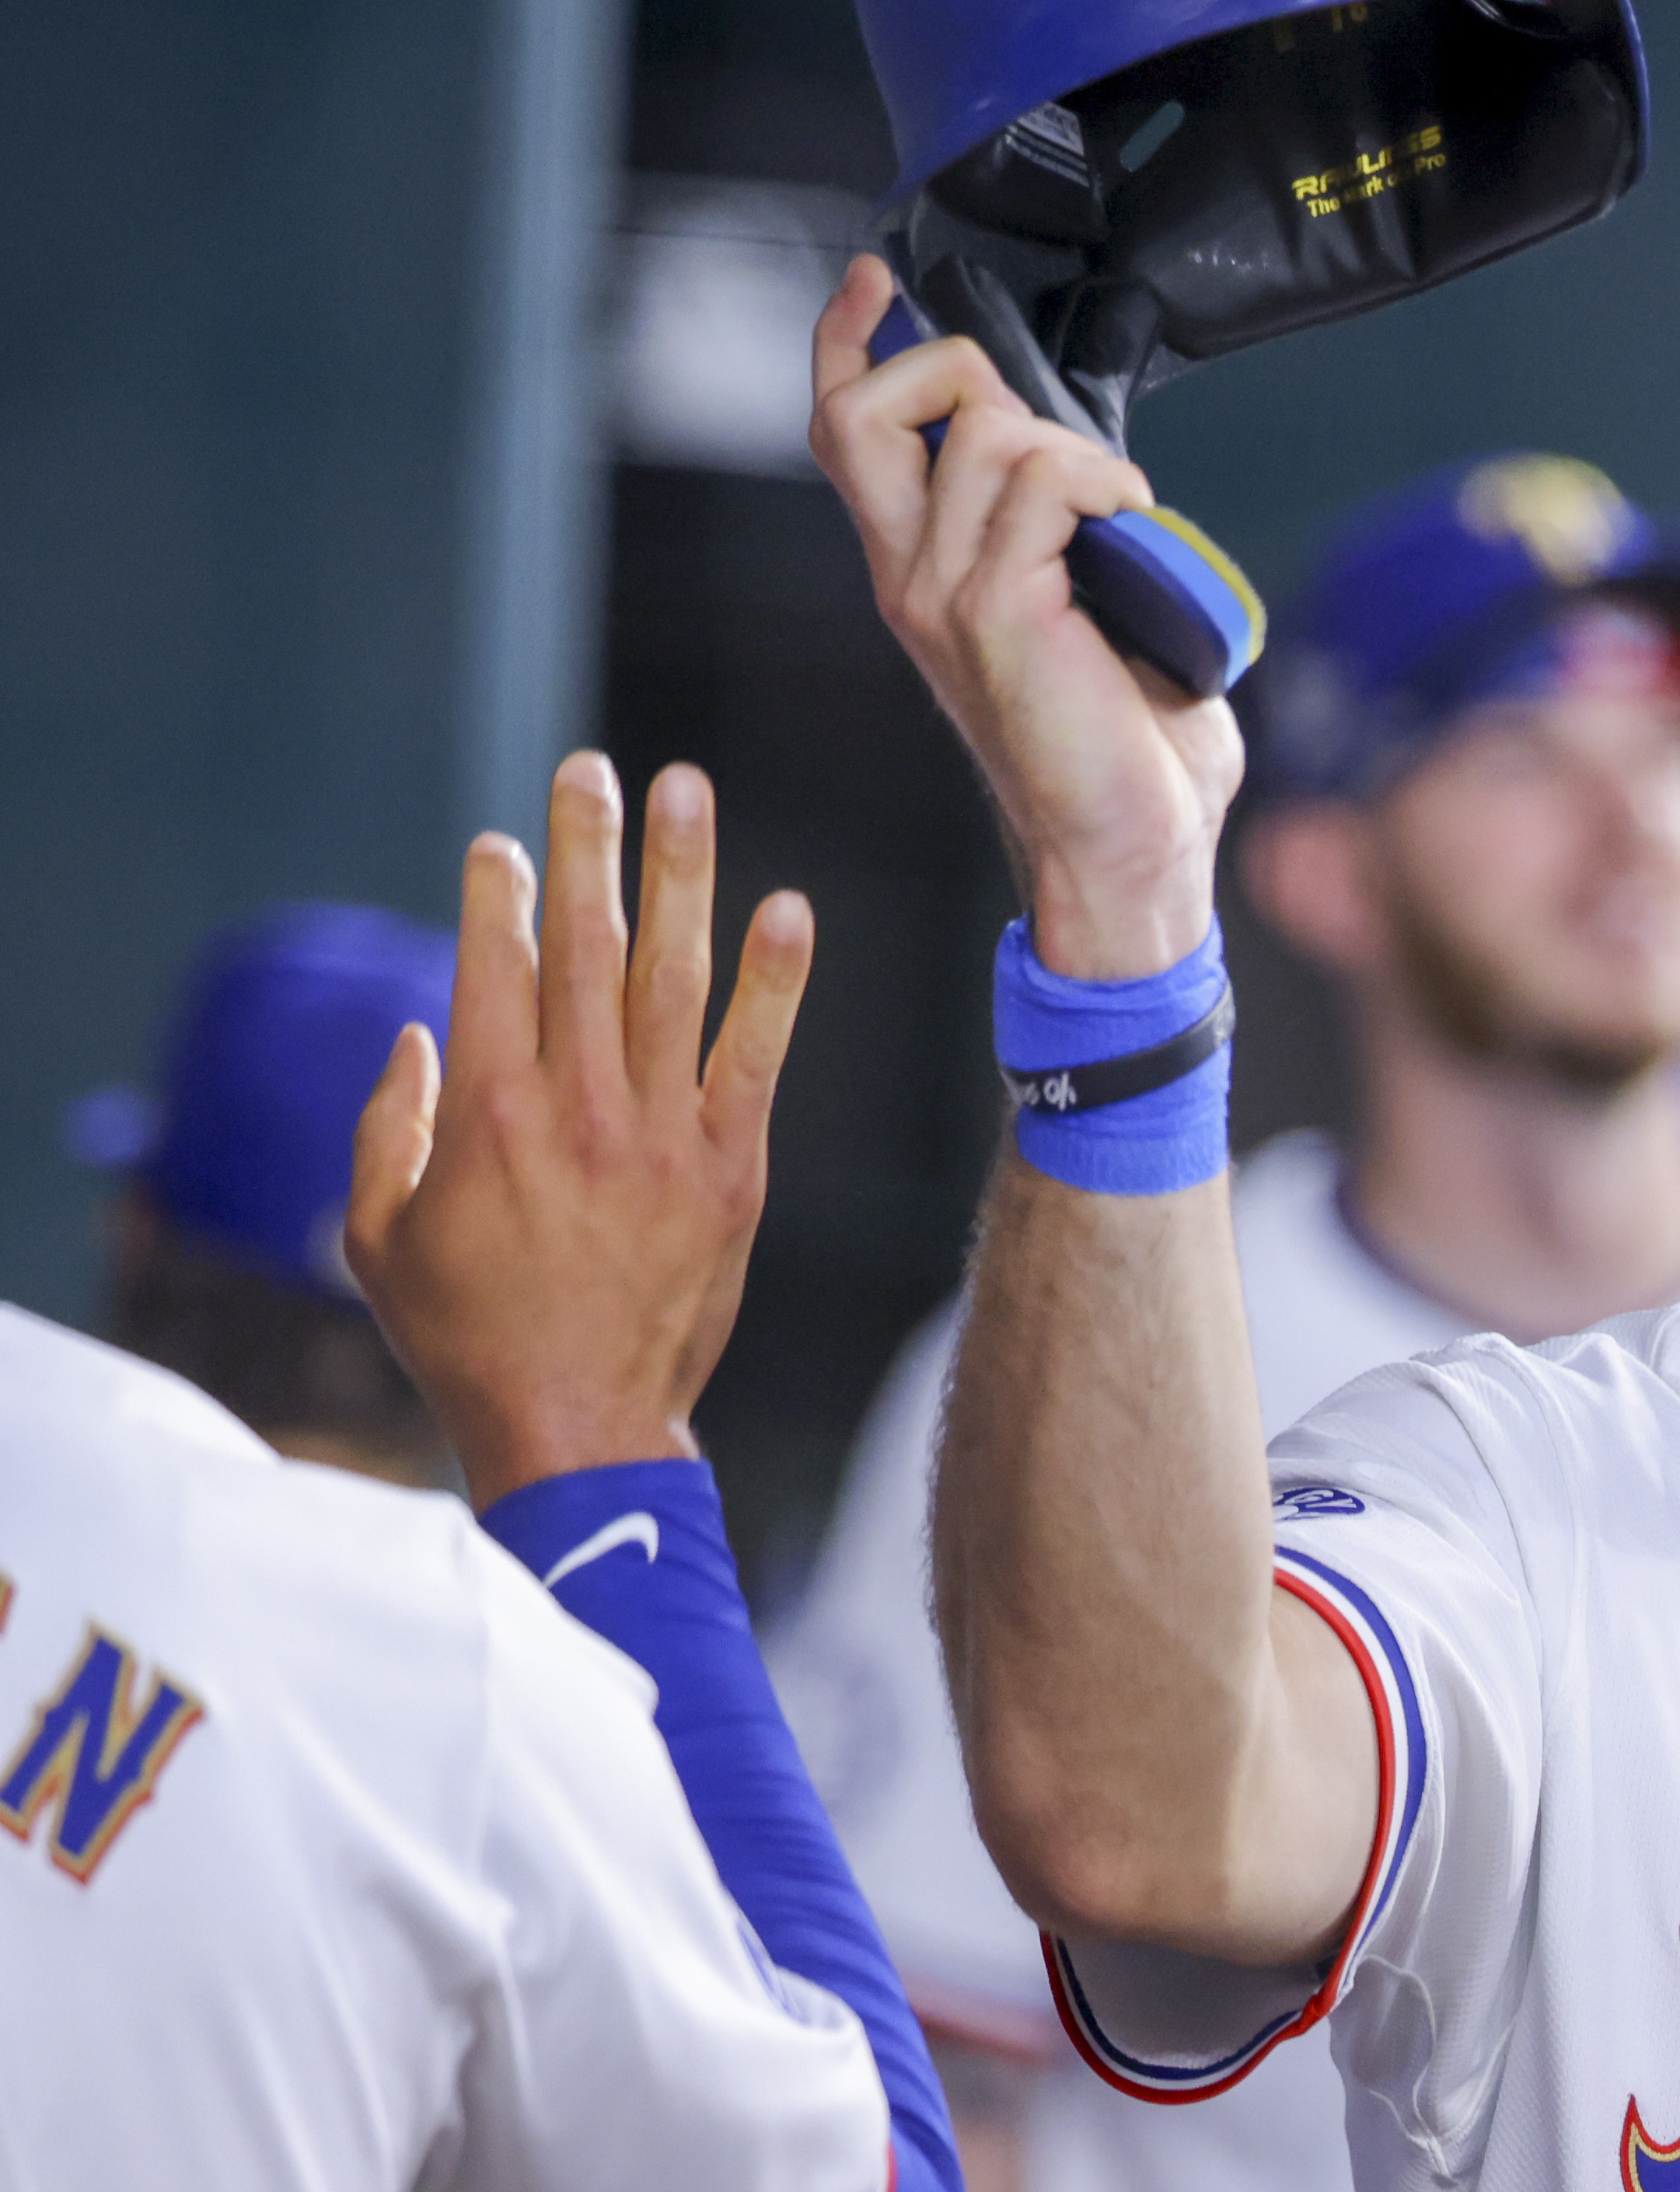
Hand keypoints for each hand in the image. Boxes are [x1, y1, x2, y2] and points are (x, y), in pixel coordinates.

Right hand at [346, 753, 813, 1504]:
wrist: (578, 1423)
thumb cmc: (465, 1337)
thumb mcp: (378, 1238)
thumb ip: (387, 1129)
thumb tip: (414, 1033)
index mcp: (485, 1116)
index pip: (493, 969)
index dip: (500, 895)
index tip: (505, 840)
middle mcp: (575, 1107)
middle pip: (582, 948)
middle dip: (585, 849)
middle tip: (590, 769)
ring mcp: (660, 1132)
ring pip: (670, 976)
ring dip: (678, 875)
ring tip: (684, 790)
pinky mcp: (730, 1165)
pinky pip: (755, 1054)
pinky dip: (774, 980)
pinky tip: (788, 908)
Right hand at [806, 255, 1238, 977]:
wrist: (1131, 849)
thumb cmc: (1124, 743)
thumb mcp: (1079, 606)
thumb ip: (1056, 531)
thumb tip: (1089, 465)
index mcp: (923, 572)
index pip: (845, 434)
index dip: (848, 343)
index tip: (874, 280)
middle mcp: (911, 579)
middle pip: (862, 413)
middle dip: (954, 373)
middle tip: (1046, 433)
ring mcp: (944, 595)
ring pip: (981, 432)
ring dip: (1072, 449)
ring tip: (1119, 519)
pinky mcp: (997, 612)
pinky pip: (1039, 480)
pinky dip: (1102, 483)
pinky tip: (1133, 533)